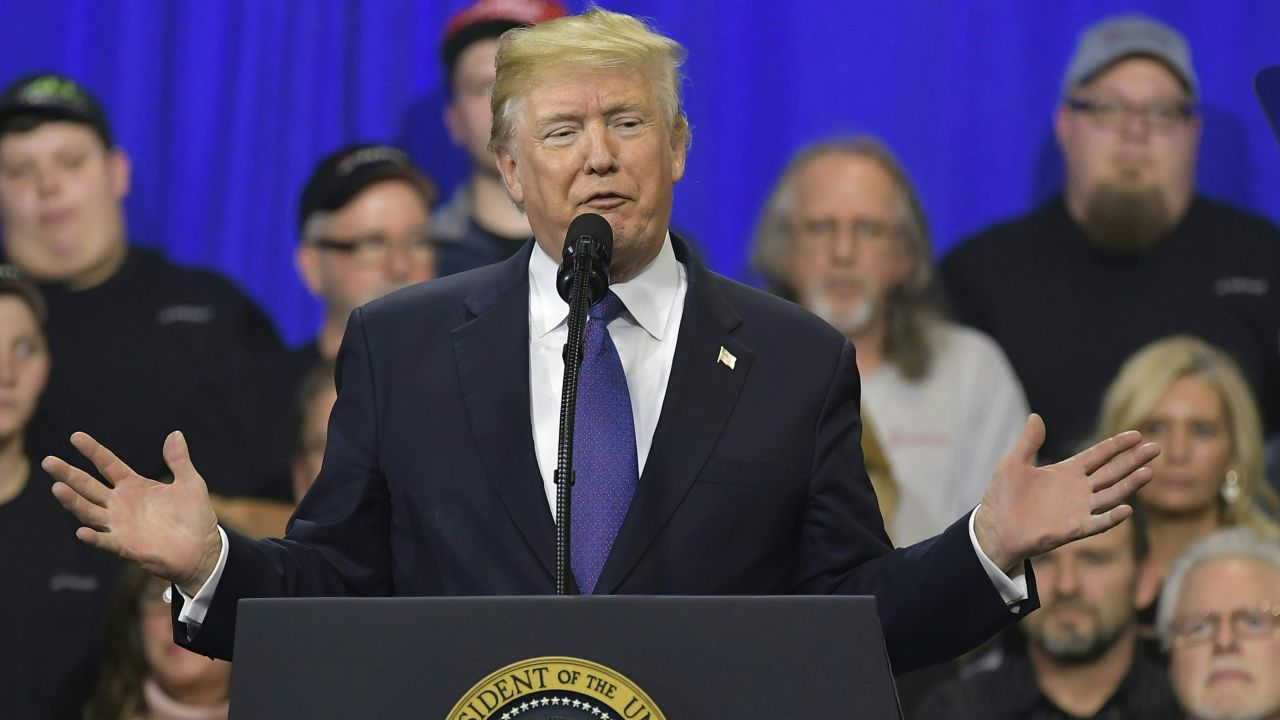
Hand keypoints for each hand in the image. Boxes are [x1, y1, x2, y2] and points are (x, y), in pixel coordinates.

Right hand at [45, 430, 222, 594]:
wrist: (203, 549)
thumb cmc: (194, 516)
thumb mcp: (190, 484)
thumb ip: (179, 460)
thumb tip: (175, 434)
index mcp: (134, 485)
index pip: (108, 464)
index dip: (93, 451)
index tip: (76, 436)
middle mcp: (121, 503)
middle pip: (89, 486)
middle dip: (69, 474)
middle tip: (48, 460)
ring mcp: (120, 524)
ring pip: (89, 511)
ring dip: (73, 501)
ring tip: (57, 488)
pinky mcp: (125, 546)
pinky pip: (105, 541)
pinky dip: (94, 537)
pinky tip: (81, 531)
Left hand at [973, 414, 1158, 571]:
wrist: (994, 528)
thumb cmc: (1002, 497)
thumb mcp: (1013, 464)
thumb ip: (1027, 442)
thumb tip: (1036, 416)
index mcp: (1066, 472)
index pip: (1098, 455)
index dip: (1116, 445)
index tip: (1137, 434)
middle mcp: (1078, 490)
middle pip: (1112, 472)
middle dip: (1133, 460)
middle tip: (1156, 448)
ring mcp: (1078, 510)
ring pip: (1111, 495)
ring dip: (1129, 485)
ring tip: (1148, 471)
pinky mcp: (1074, 529)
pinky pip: (1097, 523)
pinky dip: (1112, 517)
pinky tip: (1126, 508)